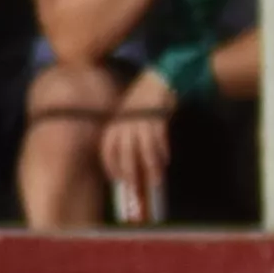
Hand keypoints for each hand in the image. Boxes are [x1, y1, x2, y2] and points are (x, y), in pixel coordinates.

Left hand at [100, 91, 178, 215]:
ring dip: (150, 167)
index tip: (116, 180)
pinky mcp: (155, 119)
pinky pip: (159, 140)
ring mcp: (140, 122)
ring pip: (144, 150)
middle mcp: (124, 124)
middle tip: (135, 188)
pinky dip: (162, 152)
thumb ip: (124, 137)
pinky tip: (165, 160)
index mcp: (113, 125)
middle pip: (125, 154)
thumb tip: (129, 163)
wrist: (155, 84)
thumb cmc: (141, 104)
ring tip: (156, 180)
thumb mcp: (126, 119)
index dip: (111, 167)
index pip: (108, 150)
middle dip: (131, 173)